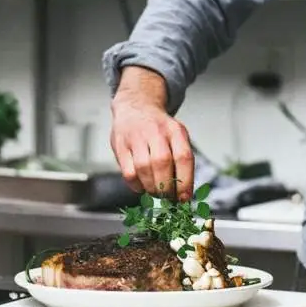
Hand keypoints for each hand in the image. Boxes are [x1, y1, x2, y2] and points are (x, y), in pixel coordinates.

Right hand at [111, 69, 193, 200]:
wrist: (136, 107)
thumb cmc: (160, 130)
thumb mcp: (177, 137)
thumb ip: (182, 163)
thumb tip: (185, 195)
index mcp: (175, 130)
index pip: (184, 157)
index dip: (185, 181)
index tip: (184, 198)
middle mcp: (156, 131)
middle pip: (162, 163)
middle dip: (166, 187)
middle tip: (168, 197)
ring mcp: (136, 137)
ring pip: (143, 168)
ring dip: (151, 188)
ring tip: (155, 192)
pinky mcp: (120, 145)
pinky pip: (128, 172)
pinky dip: (136, 185)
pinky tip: (141, 185)